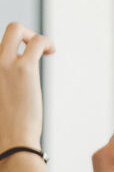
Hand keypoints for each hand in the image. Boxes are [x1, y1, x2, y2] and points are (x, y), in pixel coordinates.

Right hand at [0, 23, 52, 147]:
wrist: (10, 142)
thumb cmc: (3, 130)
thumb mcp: (0, 101)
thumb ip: (4, 87)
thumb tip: (9, 88)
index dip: (10, 56)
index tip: (16, 71)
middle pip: (4, 32)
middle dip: (20, 34)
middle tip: (31, 51)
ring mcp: (1, 63)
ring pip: (15, 28)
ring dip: (33, 36)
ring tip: (43, 52)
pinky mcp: (23, 69)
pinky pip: (36, 41)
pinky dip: (45, 41)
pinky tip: (51, 52)